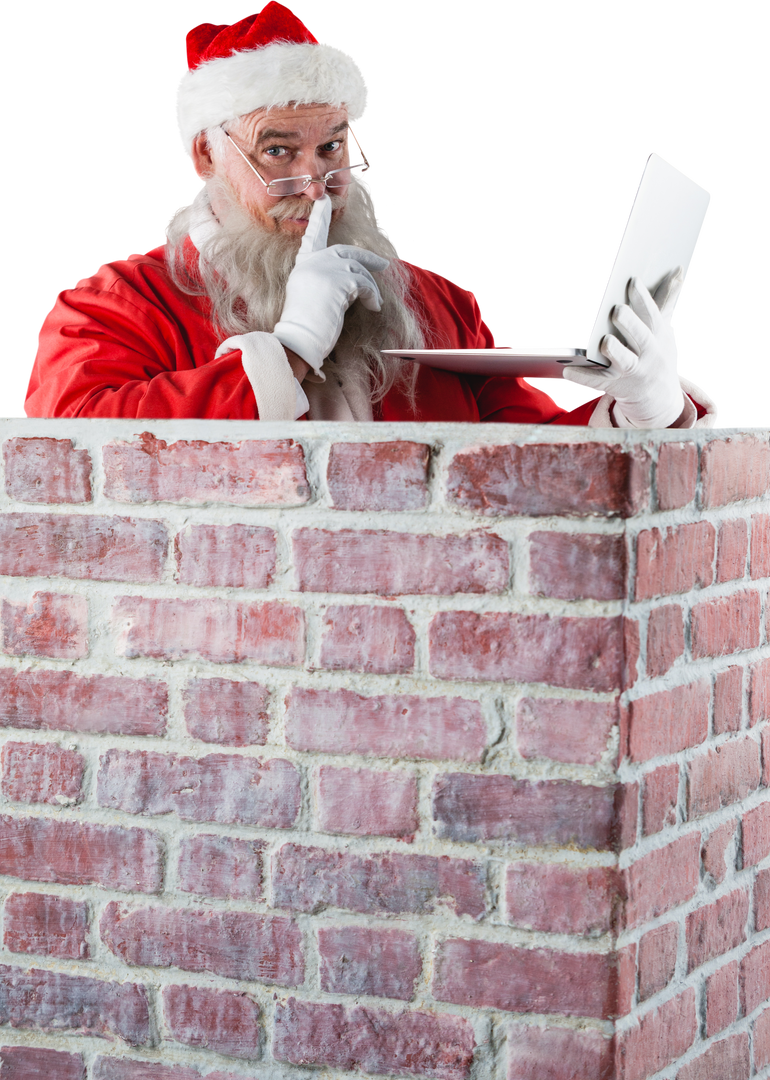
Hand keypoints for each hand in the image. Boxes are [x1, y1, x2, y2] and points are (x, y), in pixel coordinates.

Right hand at [272, 194, 389, 373]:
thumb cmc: (305, 326)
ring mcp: (326, 268)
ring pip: (358, 270)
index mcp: (304, 265)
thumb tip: (349, 284)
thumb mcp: (311, 295)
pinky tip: (374, 307)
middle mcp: (313, 262)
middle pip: (346, 252)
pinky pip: (364, 284)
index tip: (323, 200)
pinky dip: (372, 295)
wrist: (300, 338)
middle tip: (382, 265)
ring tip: (375, 303)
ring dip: (370, 287)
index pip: (313, 236)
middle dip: (367, 258)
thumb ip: (325, 281)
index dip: (320, 219)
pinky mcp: (340, 280)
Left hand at [563, 267, 685, 426]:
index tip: (632, 282)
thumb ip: (665, 300)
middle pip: (641, 337)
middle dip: (630, 324)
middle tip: (617, 310)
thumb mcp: (665, 328)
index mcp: (658, 335)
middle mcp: (647, 353)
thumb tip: (677, 270)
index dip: (643, 299)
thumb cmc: (657, 353)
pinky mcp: (615, 385)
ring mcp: (631, 371)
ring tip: (605, 342)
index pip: (652, 315)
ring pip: (624, 361)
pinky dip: (582, 377)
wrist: (659, 397)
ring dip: (615, 351)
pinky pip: (597, 382)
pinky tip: (567, 371)